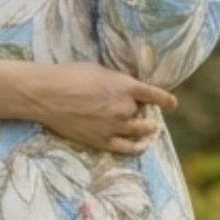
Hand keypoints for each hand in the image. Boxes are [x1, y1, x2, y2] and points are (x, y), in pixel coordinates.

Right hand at [33, 62, 176, 153]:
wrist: (47, 94)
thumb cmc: (69, 76)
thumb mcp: (100, 71)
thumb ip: (117, 82)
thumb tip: (126, 89)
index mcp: (125, 87)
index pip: (155, 94)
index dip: (165, 100)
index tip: (172, 104)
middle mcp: (123, 108)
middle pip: (143, 112)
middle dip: (143, 111)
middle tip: (142, 111)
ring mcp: (113, 127)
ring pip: (140, 131)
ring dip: (147, 130)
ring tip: (151, 130)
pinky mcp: (101, 141)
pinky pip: (127, 148)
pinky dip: (137, 147)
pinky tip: (142, 145)